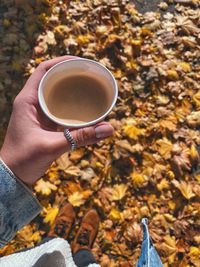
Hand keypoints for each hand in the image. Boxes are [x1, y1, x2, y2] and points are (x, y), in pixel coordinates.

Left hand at [0, 56, 113, 184]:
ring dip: (70, 88)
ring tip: (88, 87)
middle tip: (89, 74)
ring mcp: (38, 113)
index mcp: (27, 100)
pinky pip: (58, 107)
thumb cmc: (24, 159)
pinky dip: (71, 104)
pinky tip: (83, 108)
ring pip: (55, 93)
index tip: (80, 62)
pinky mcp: (44, 123)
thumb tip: (109, 129)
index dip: (61, 61)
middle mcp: (32, 102)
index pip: (43, 70)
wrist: (12, 175)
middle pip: (51, 78)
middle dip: (69, 73)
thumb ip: (80, 137)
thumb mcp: (52, 146)